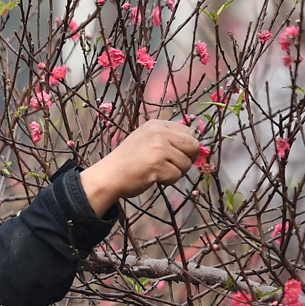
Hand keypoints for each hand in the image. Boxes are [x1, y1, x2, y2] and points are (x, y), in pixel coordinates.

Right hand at [80, 120, 200, 214]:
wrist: (109, 175)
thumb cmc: (128, 160)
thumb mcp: (146, 139)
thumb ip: (167, 138)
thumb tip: (195, 146)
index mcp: (157, 125)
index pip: (189, 132)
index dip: (187, 147)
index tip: (176, 155)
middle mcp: (159, 133)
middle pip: (193, 146)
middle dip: (186, 159)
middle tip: (171, 166)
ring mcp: (159, 148)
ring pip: (186, 164)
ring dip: (175, 172)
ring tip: (157, 171)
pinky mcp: (158, 165)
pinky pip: (177, 176)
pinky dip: (168, 181)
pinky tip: (154, 177)